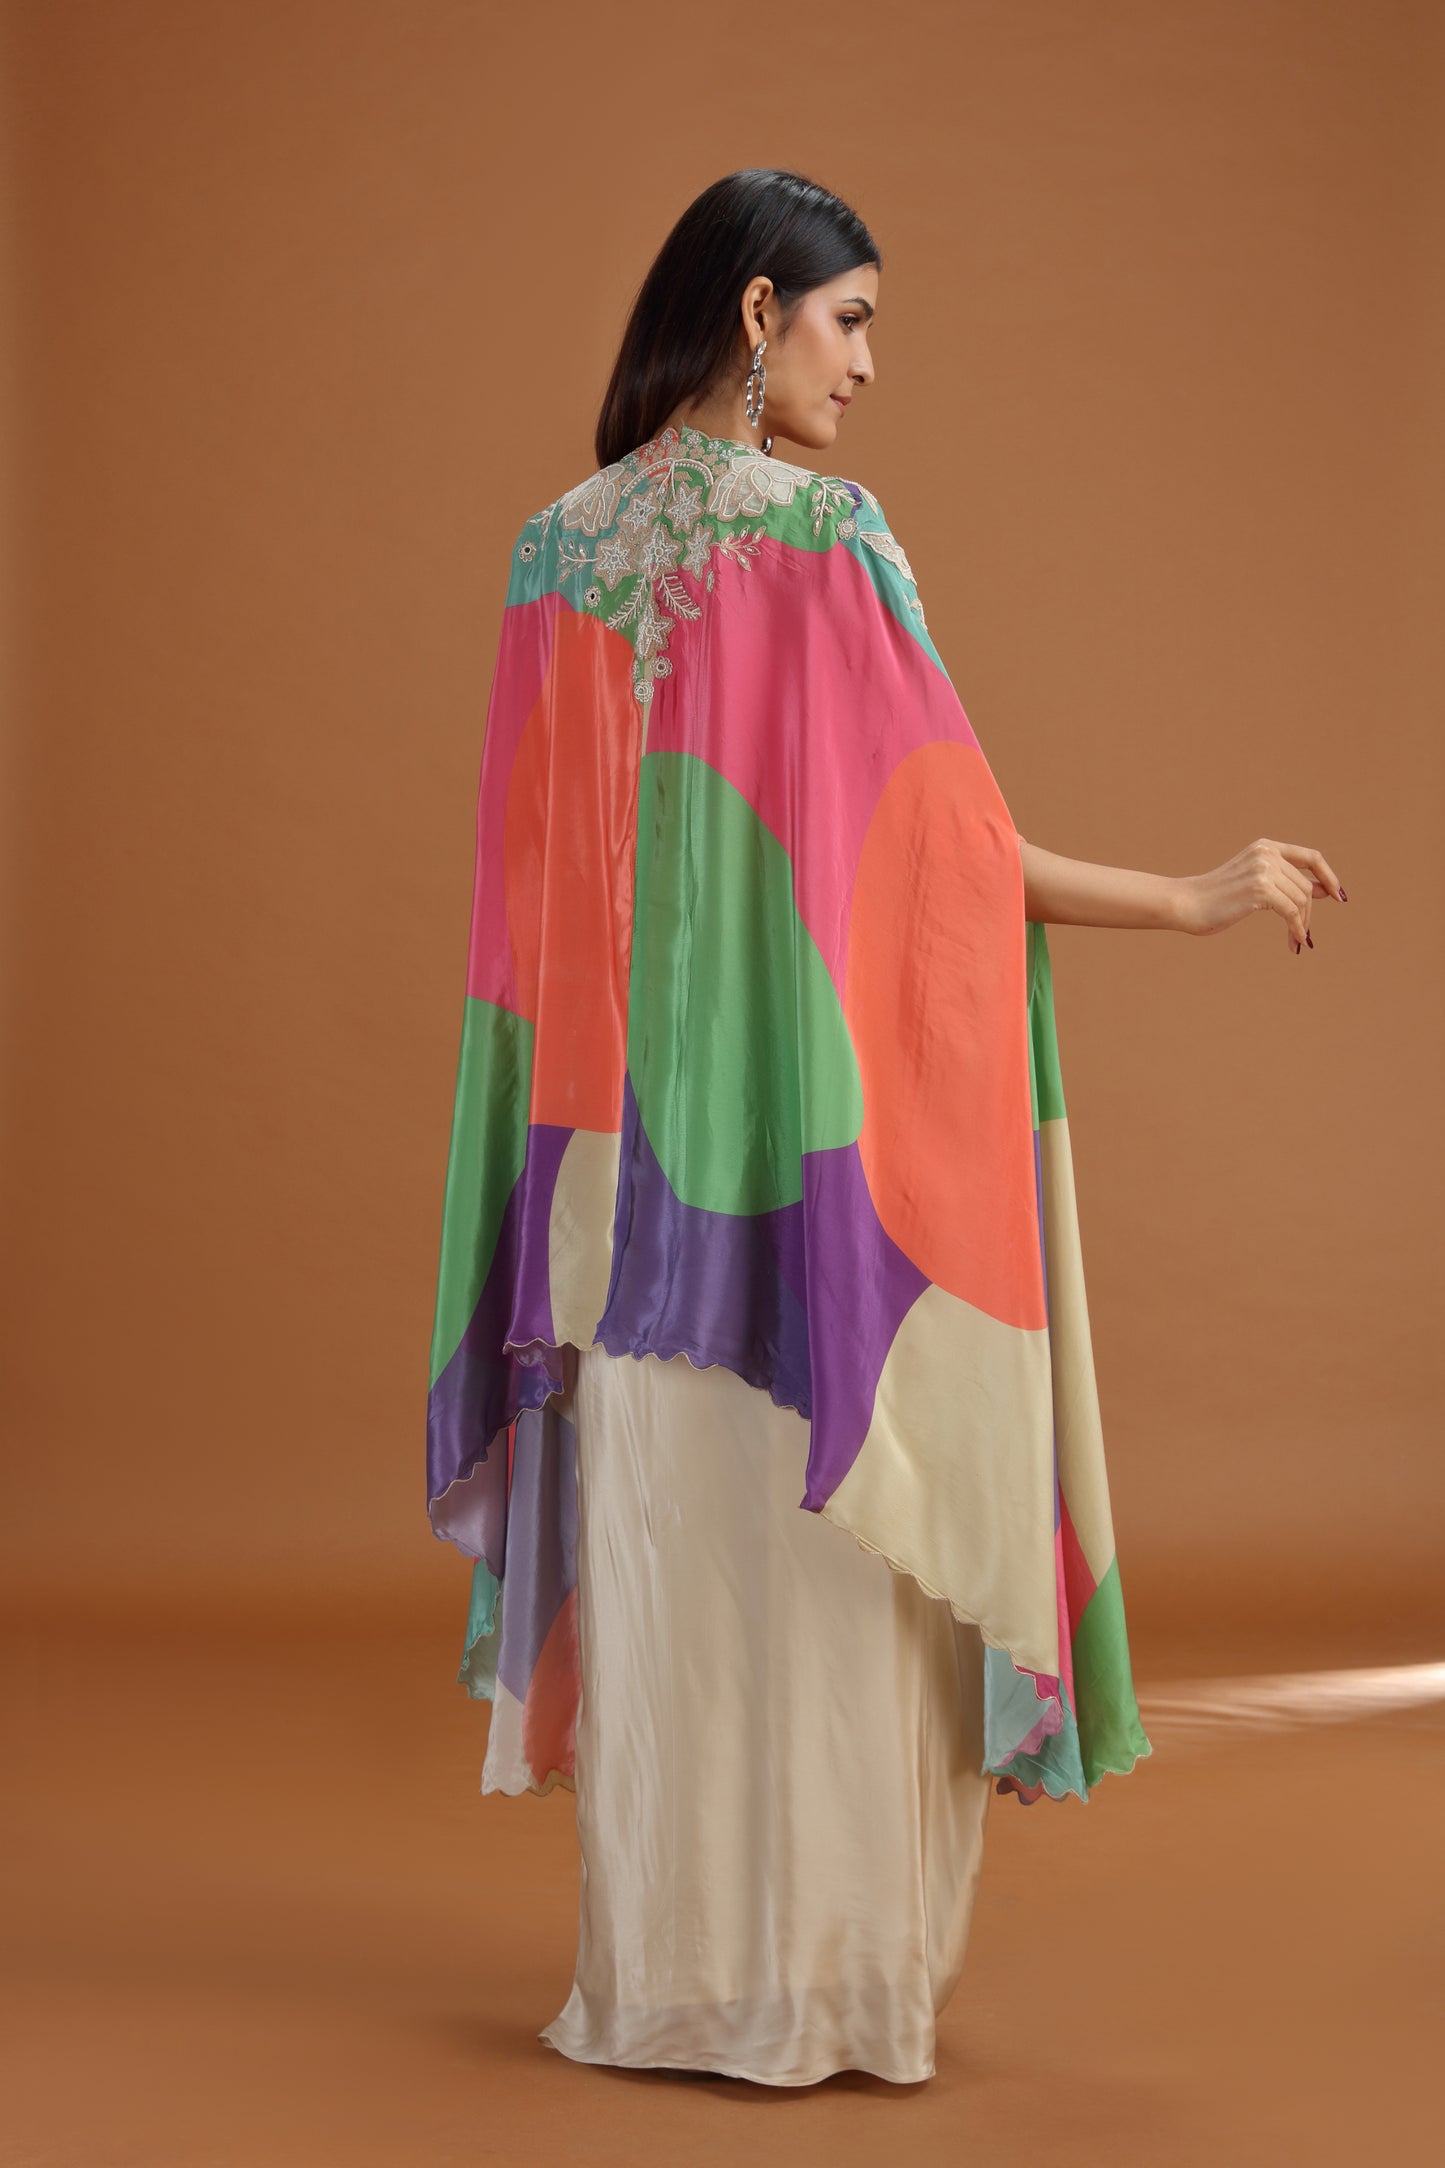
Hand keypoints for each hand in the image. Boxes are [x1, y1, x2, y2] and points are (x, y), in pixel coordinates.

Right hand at [1176, 837, 1347, 952]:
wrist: (1186, 904)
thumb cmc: (1217, 898)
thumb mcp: (1254, 883)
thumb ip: (1284, 882)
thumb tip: (1323, 890)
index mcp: (1265, 847)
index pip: (1311, 858)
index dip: (1329, 877)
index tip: (1338, 896)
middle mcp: (1266, 854)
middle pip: (1306, 886)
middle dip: (1308, 913)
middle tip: (1302, 934)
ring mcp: (1263, 870)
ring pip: (1301, 900)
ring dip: (1302, 924)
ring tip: (1297, 940)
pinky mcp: (1260, 889)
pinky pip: (1292, 913)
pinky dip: (1297, 929)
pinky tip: (1294, 943)